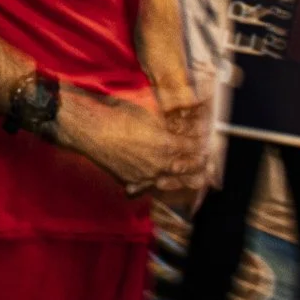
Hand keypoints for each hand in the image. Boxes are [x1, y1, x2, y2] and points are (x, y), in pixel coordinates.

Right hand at [55, 88, 206, 196]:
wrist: (91, 129)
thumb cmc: (119, 114)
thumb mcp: (148, 113)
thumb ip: (169, 122)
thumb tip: (184, 123)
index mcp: (167, 145)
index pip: (193, 149)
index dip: (202, 147)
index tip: (208, 146)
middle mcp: (160, 164)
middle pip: (186, 169)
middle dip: (199, 168)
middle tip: (208, 168)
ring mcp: (145, 175)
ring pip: (170, 182)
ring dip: (183, 181)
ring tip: (194, 181)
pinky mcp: (130, 180)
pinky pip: (148, 186)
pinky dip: (155, 185)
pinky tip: (158, 183)